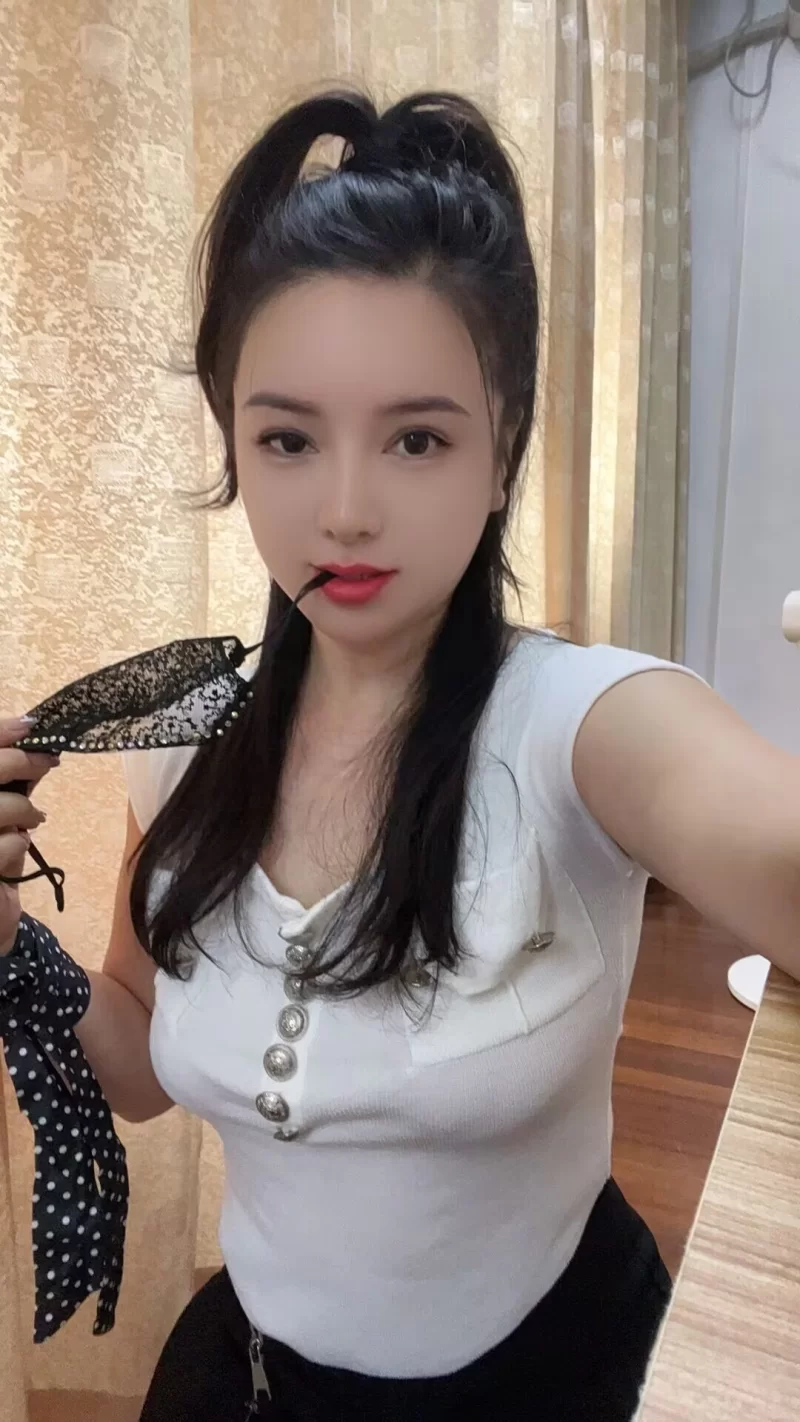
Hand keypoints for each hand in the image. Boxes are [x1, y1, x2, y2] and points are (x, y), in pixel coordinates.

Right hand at [0, 719, 59, 954]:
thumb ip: (7, 783)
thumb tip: (34, 743)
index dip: (1, 733)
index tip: (30, 727)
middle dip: (22, 761)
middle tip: (49, 762)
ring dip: (23, 811)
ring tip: (30, 821)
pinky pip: (5, 844)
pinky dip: (17, 844)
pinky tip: (17, 850)